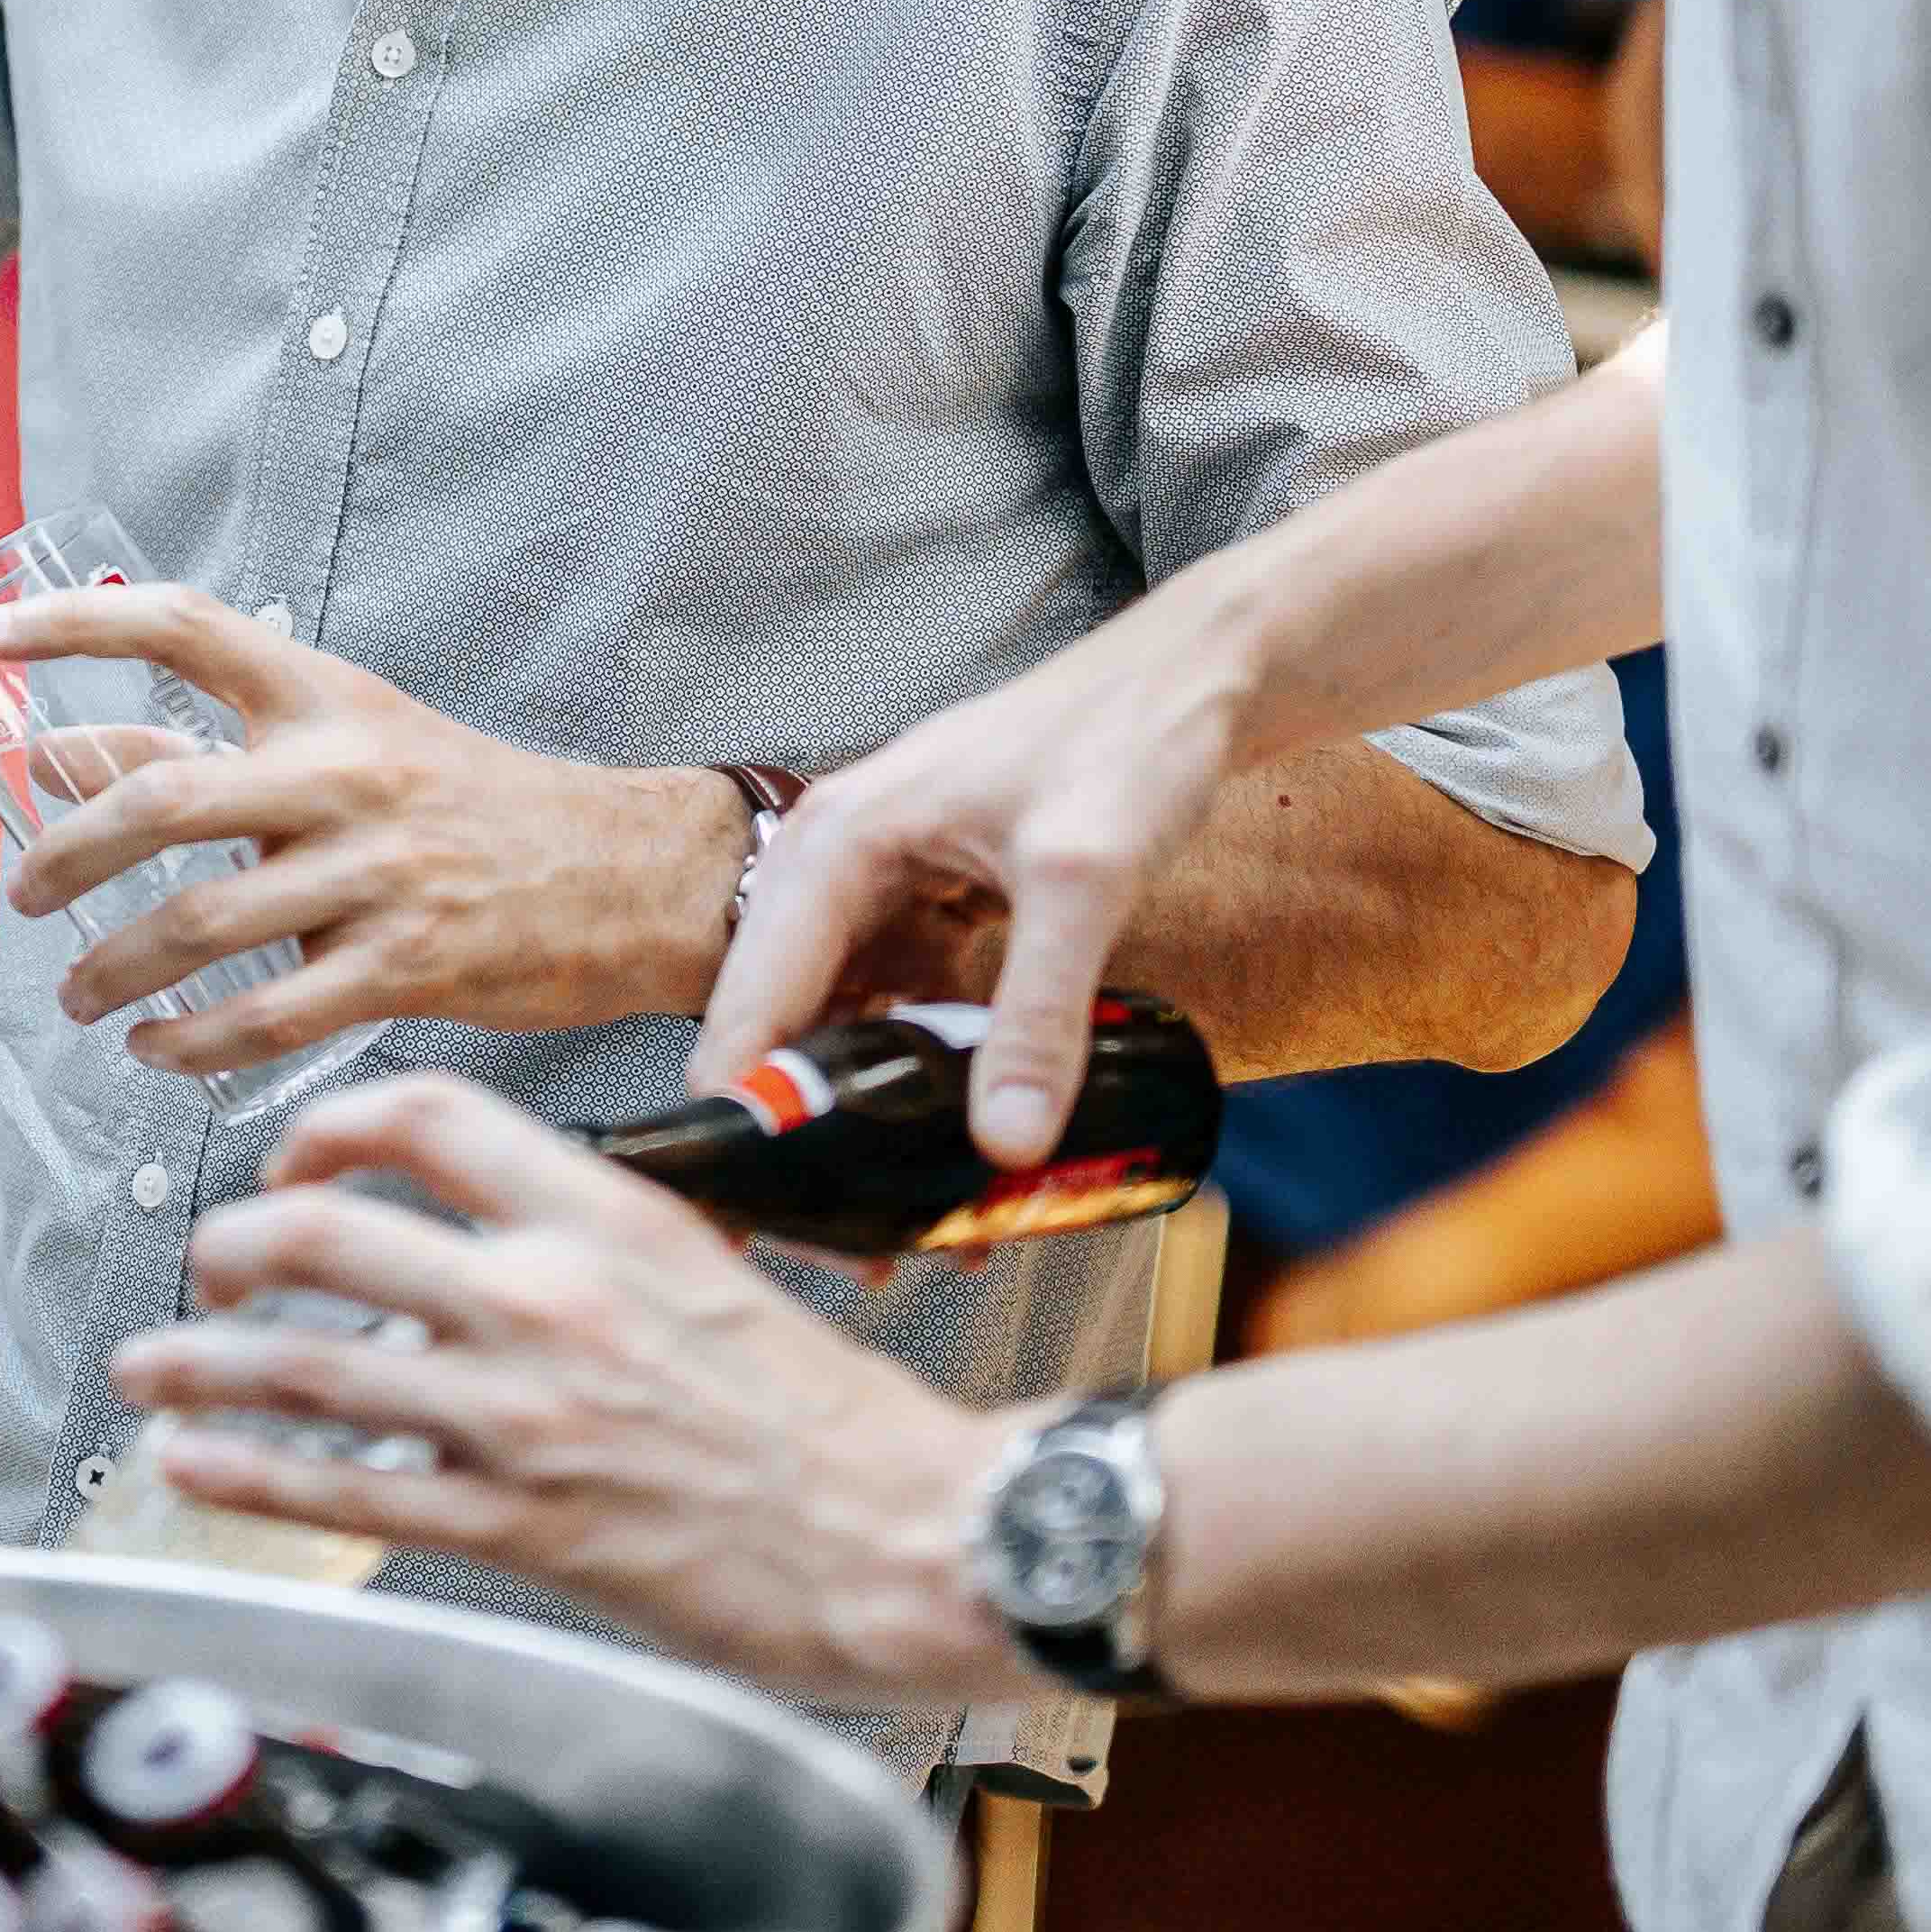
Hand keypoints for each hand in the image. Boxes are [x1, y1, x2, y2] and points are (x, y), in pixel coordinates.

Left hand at [0, 588, 736, 1070]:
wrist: (622, 873)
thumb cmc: (472, 803)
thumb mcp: (352, 740)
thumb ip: (215, 750)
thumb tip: (63, 754)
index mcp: (326, 697)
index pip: (185, 628)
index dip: (78, 629)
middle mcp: (343, 773)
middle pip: (162, 801)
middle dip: (66, 855)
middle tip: (25, 895)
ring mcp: (375, 873)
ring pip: (201, 924)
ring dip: (115, 969)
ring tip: (78, 995)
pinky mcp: (404, 965)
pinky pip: (267, 1017)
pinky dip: (192, 1043)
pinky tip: (157, 1049)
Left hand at [104, 1075, 1014, 1696]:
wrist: (916, 1535)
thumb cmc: (836, 1423)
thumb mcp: (718, 1273)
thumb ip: (602, 1245)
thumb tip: (505, 1244)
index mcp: (606, 1216)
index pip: (424, 1116)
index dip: (328, 1126)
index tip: (295, 1159)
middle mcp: (549, 1299)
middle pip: (327, 1230)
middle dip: (235, 1245)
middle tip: (208, 1265)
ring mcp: (525, 1417)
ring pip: (305, 1361)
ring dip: (200, 1358)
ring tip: (150, 1361)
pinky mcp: (520, 1527)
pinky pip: (342, 1486)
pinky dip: (247, 1467)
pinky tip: (198, 1457)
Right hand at [701, 560, 1276, 1167]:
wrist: (1191, 682)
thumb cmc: (1127, 742)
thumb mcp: (1083, 880)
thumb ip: (1038, 1013)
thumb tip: (1004, 1145)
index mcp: (835, 845)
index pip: (747, 1004)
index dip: (739, 1115)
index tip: (752, 1218)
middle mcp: (834, 867)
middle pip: (779, 1028)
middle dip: (804, 1140)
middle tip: (850, 1249)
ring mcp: (878, 888)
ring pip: (838, 1028)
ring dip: (864, 1120)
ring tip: (911, 1226)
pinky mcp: (925, 909)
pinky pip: (896, 1013)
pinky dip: (916, 1081)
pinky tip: (960, 1148)